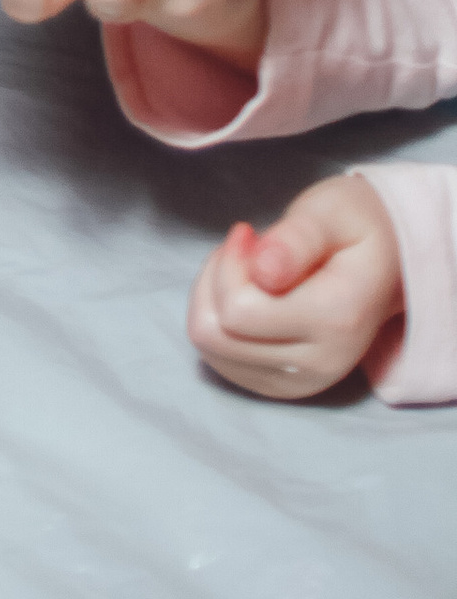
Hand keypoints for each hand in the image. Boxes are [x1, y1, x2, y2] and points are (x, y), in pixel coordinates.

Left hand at [188, 175, 401, 400]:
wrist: (386, 262)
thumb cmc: (353, 227)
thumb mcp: (331, 212)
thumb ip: (297, 238)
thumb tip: (264, 273)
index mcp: (337, 320)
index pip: (237, 312)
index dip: (228, 264)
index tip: (247, 233)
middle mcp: (322, 364)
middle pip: (216, 336)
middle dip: (216, 281)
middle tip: (246, 250)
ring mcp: (302, 382)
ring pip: (211, 349)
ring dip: (213, 300)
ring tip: (249, 270)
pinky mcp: (283, 386)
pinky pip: (219, 360)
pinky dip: (219, 321)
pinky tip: (247, 295)